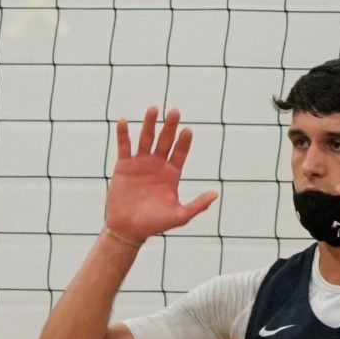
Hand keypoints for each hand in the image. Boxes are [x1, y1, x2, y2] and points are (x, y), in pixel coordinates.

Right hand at [104, 108, 216, 242]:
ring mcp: (141, 163)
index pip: (180, 153)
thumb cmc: (154, 224)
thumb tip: (215, 194)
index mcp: (172, 174)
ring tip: (153, 109)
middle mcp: (157, 165)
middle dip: (170, 126)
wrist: (128, 229)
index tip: (188, 130)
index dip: (184, 141)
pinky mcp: (124, 165)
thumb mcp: (179, 216)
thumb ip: (197, 205)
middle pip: (165, 140)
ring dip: (149, 124)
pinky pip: (124, 146)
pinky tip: (124, 121)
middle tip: (175, 111)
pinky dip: (123, 134)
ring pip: (146, 138)